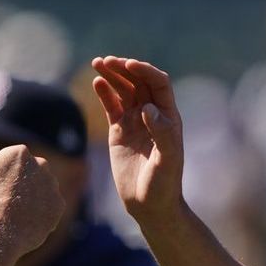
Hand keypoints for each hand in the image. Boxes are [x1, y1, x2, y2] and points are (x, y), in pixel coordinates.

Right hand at [0, 144, 63, 256]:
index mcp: (20, 153)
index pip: (9, 159)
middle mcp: (42, 165)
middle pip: (29, 172)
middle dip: (20, 182)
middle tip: (4, 199)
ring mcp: (53, 186)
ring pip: (40, 190)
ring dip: (31, 198)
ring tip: (13, 213)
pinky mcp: (59, 206)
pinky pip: (48, 208)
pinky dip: (38, 214)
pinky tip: (24, 222)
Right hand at [91, 56, 184, 222]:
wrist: (150, 205)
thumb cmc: (164, 184)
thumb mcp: (167, 161)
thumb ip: (162, 134)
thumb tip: (148, 108)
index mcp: (169, 118)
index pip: (159, 84)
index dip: (145, 71)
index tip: (129, 65)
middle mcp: (153, 116)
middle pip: (139, 82)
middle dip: (124, 69)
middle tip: (107, 60)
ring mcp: (135, 122)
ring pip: (124, 91)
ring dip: (112, 76)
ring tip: (98, 63)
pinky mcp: (119, 131)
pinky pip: (111, 106)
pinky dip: (104, 93)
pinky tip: (96, 82)